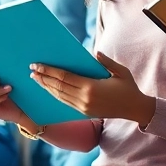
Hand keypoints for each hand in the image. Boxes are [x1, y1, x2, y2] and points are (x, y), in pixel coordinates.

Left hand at [29, 53, 155, 125]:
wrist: (135, 109)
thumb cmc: (128, 87)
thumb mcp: (121, 71)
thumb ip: (106, 61)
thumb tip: (94, 52)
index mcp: (91, 87)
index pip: (64, 77)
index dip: (49, 71)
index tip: (37, 65)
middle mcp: (84, 99)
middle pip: (58, 87)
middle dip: (43, 78)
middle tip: (31, 70)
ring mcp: (83, 107)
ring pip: (59, 96)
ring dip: (45, 87)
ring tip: (35, 78)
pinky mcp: (84, 112)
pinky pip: (65, 102)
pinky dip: (54, 95)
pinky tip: (48, 89)